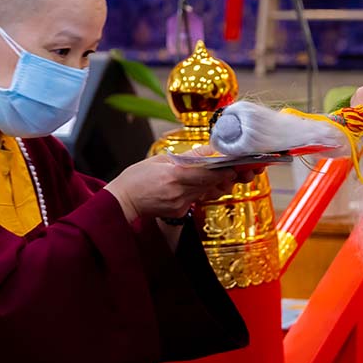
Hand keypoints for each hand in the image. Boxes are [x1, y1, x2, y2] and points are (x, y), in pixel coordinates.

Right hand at [105, 155, 249, 222]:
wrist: (121, 202)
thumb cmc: (137, 177)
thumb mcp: (159, 159)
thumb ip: (187, 157)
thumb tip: (208, 150)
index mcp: (174, 175)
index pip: (207, 174)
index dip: (225, 171)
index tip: (237, 166)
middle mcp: (179, 192)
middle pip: (211, 184)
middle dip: (226, 177)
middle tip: (240, 170)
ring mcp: (180, 204)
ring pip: (206, 193)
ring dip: (215, 184)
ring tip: (223, 176)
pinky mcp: (179, 212)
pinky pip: (196, 200)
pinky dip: (200, 192)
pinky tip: (198, 186)